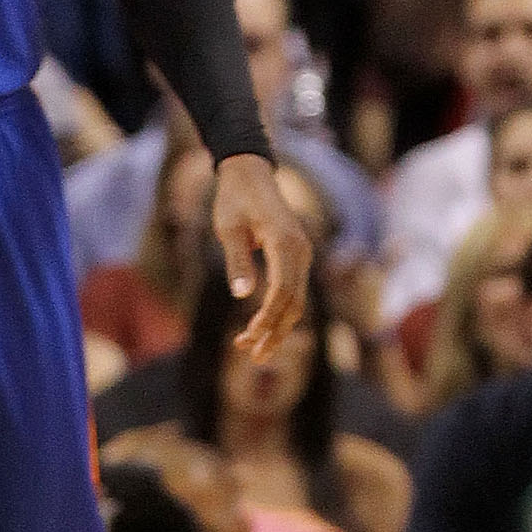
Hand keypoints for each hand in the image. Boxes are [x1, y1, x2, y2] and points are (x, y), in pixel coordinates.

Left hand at [211, 153, 312, 359]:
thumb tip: (242, 295)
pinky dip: (279, 313)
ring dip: (277, 328)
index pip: (283, 290)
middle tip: (253, 357)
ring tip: (253, 350)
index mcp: (285, 242)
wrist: (250, 174)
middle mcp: (301, 250)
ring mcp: (302, 254)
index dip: (267, 317)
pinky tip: (260, 328)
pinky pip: (293, 291)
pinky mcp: (296, 258)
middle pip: (295, 302)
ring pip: (297, 301)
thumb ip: (237, 260)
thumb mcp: (228, 228)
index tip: (248, 337)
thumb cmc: (235, 199)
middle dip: (275, 332)